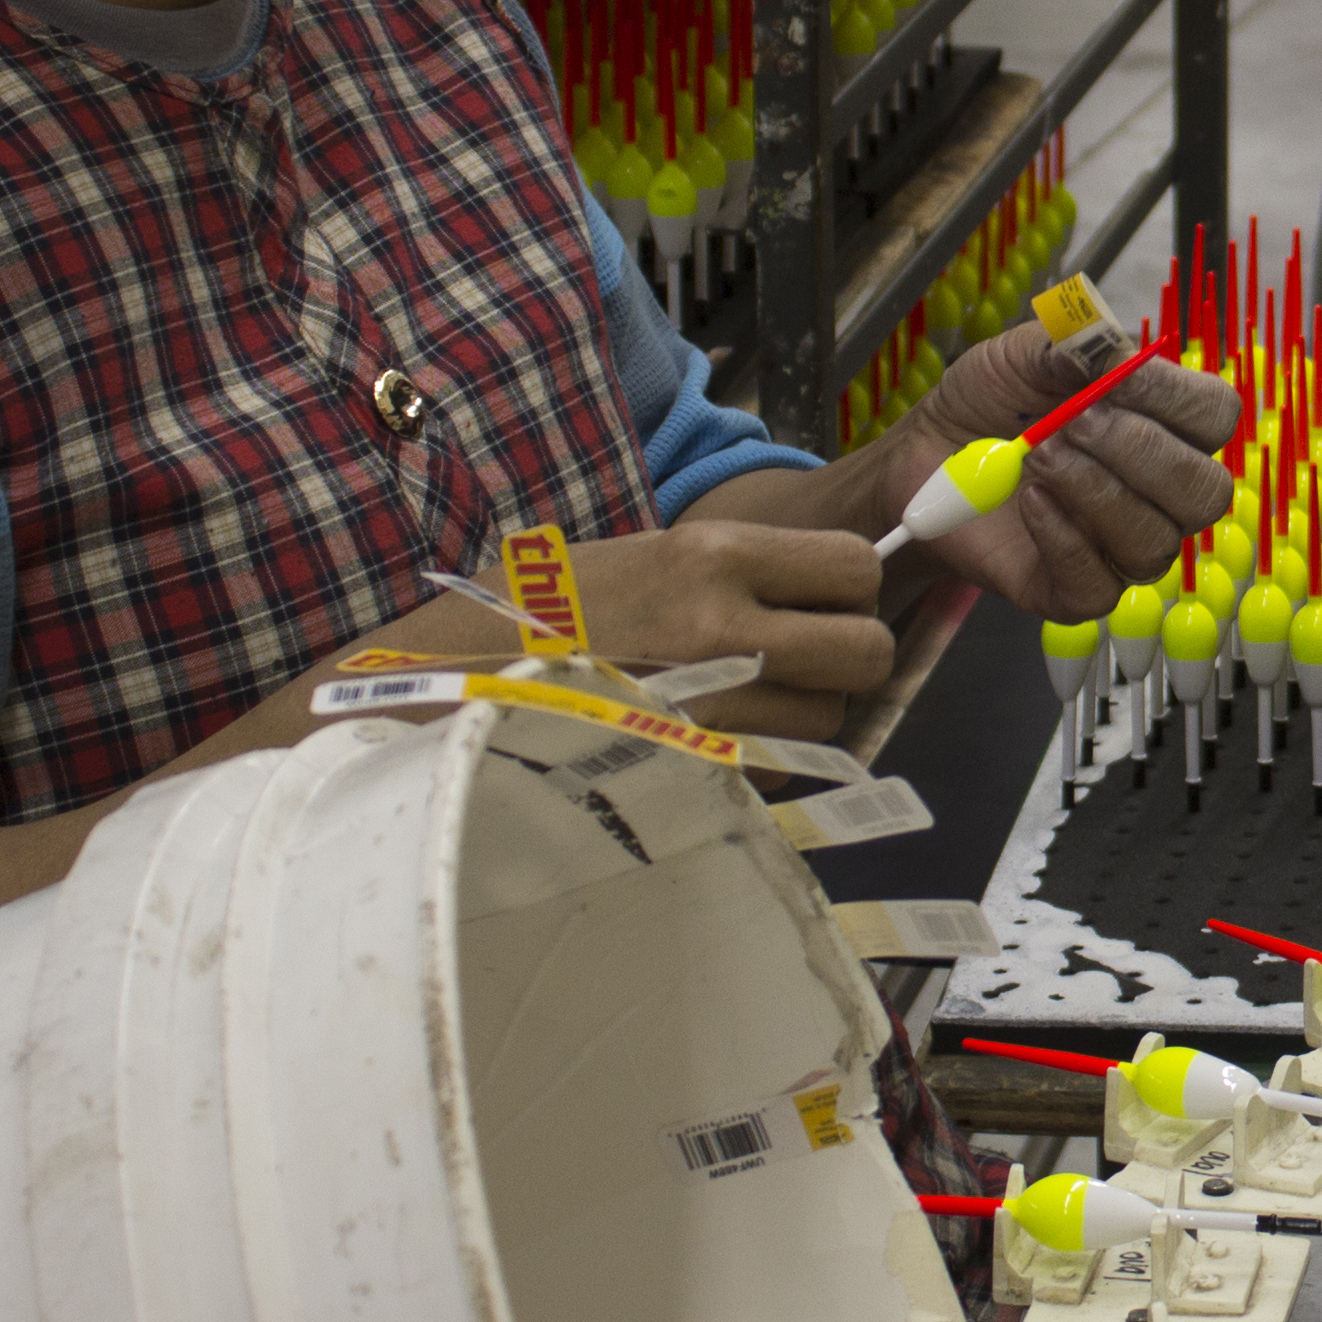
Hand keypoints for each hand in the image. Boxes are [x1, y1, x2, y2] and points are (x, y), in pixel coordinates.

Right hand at [562, 517, 898, 739]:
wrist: (455, 674)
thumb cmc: (554, 609)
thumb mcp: (652, 556)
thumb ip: (746, 571)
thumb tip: (838, 593)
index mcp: (712, 554)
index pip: (855, 565)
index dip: (852, 589)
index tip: (824, 601)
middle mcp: (721, 625)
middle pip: (867, 650)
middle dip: (848, 658)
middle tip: (804, 658)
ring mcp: (710, 705)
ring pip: (828, 719)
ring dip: (801, 713)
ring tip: (738, 698)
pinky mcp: (693, 767)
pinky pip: (776, 767)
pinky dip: (761, 757)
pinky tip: (709, 734)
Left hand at [886, 321, 1242, 619]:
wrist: (927, 455)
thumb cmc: (991, 402)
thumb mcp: (1023, 352)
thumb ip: (1072, 342)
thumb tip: (1113, 353)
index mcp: (1165, 424)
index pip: (1216, 416)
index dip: (1176, 398)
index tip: (1116, 378)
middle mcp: (1159, 492)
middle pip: (1205, 491)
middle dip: (1139, 452)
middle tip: (1072, 423)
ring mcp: (1123, 547)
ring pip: (1155, 543)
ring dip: (1094, 492)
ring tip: (1038, 457)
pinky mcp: (1077, 591)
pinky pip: (1099, 585)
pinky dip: (1063, 539)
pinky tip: (1030, 502)